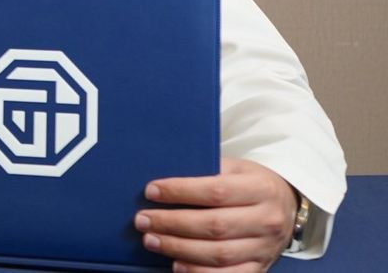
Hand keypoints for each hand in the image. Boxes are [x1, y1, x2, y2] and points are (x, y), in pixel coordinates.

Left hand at [134, 158, 297, 271]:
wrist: (287, 206)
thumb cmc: (251, 183)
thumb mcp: (236, 168)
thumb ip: (207, 171)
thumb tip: (164, 180)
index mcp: (261, 188)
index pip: (216, 192)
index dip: (180, 192)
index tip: (151, 191)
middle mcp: (267, 220)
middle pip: (214, 226)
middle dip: (172, 224)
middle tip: (143, 220)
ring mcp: (265, 248)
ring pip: (219, 254)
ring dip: (179, 249)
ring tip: (151, 240)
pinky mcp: (261, 267)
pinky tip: (177, 266)